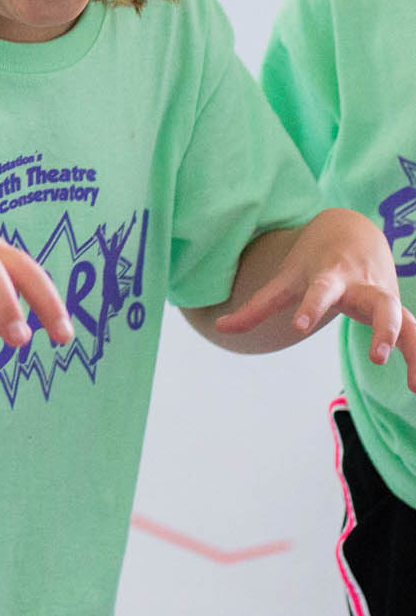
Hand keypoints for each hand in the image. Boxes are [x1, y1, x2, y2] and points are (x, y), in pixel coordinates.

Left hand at [216, 208, 415, 388]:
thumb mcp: (284, 280)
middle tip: (376, 356)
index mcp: (330, 277)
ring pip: (406, 320)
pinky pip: (415, 334)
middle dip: (382, 328)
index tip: (298, 326)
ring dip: (412, 349)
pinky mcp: (398, 309)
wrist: (353, 230)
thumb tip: (220, 329)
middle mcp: (362, 286)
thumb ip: (257, 307)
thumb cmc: (313, 260)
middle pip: (381, 304)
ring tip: (414, 385)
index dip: (310, 306)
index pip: (320, 290)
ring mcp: (384, 297)